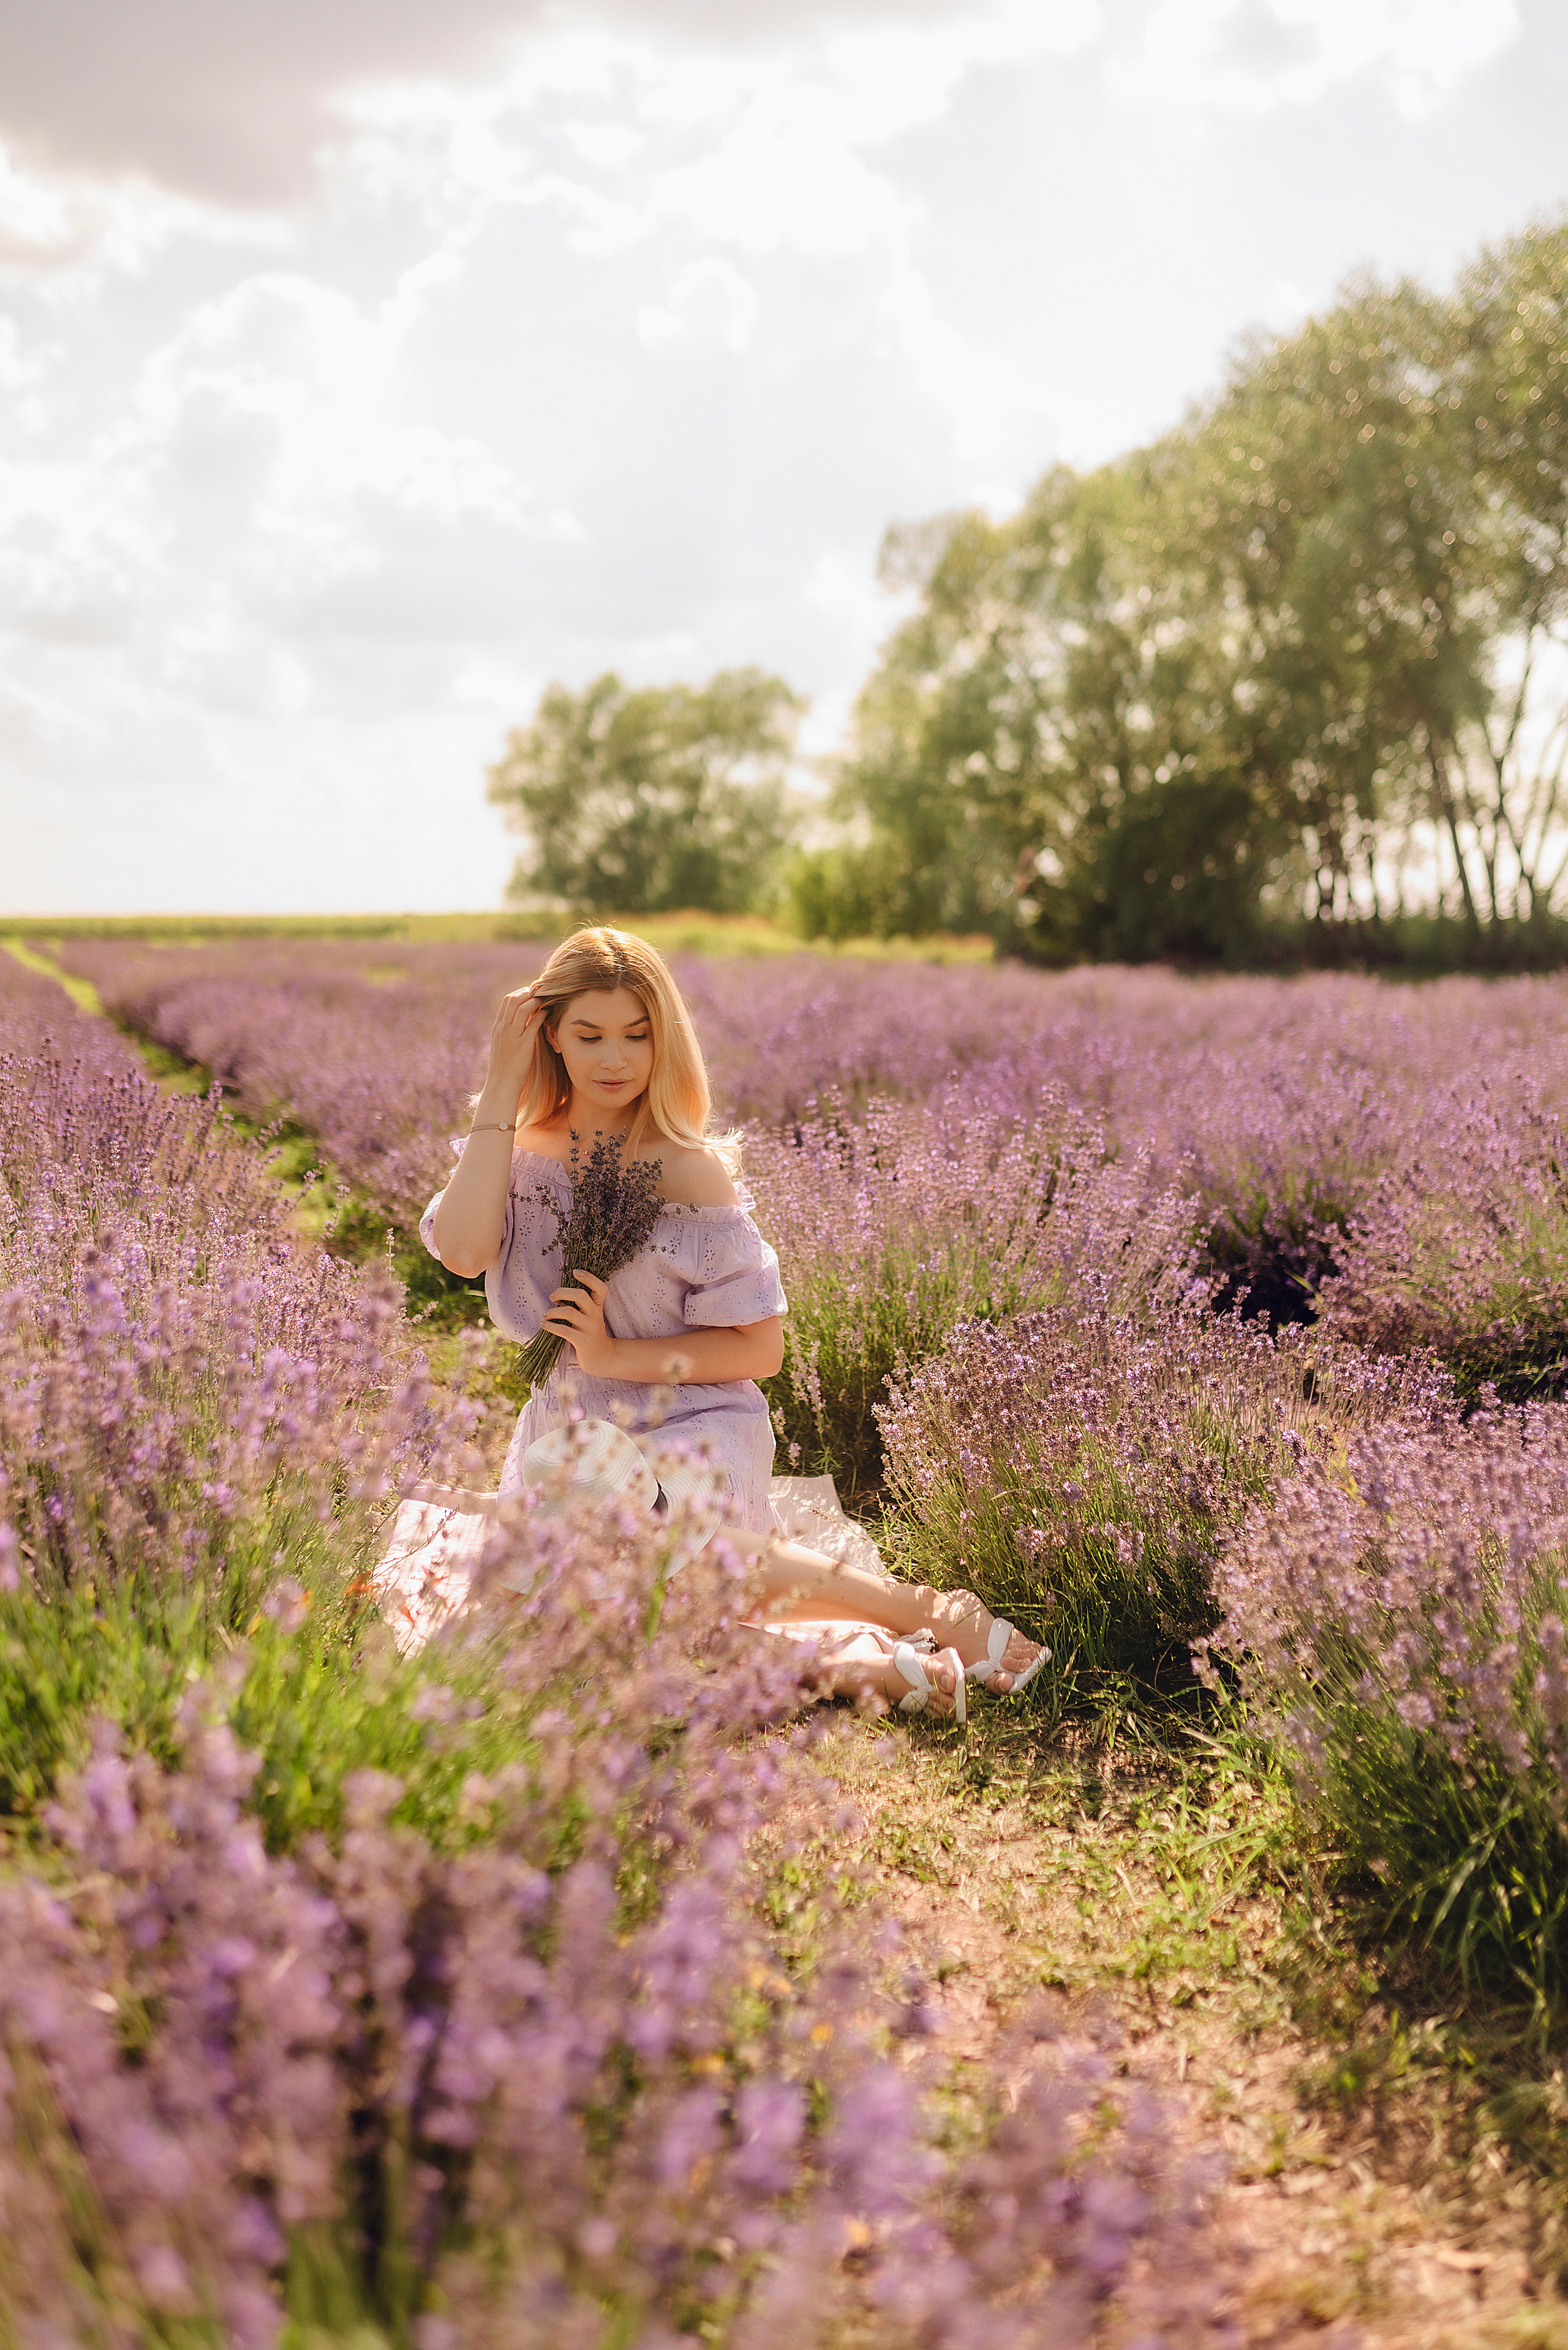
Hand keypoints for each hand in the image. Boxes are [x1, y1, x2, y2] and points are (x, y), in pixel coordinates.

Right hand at [481, 986, 544, 1113]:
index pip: (507, 1001)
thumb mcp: (501, 1046)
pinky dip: (541, 1014)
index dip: (521, 993)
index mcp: (497, 1028)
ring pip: (523, 1008)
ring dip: (535, 1000)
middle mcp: (502, 1029)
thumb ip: (508, 1032)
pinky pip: (533, 1024)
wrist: (501, 1085)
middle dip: (528, 992)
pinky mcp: (524, 1045)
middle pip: (513, 999)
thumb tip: (519, 1023)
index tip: (532, 993)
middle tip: (541, 993)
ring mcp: (512, 1036)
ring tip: (546, 999)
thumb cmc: (504, 1068)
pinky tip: (548, 1013)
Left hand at [542, 1267, 619, 1377]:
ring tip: (546, 1315)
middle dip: (562, 1292)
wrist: (603, 1357)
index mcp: (598, 1306)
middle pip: (580, 1295)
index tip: (575, 1272)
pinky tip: (545, 1325)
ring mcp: (590, 1328)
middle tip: (552, 1297)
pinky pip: (563, 1330)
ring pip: (569, 1312)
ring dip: (552, 1311)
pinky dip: (550, 1326)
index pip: (600, 1287)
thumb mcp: (591, 1316)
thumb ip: (582, 1305)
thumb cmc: (591, 1333)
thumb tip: (558, 1294)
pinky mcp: (583, 1341)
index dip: (589, 1277)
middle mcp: (596, 1315)